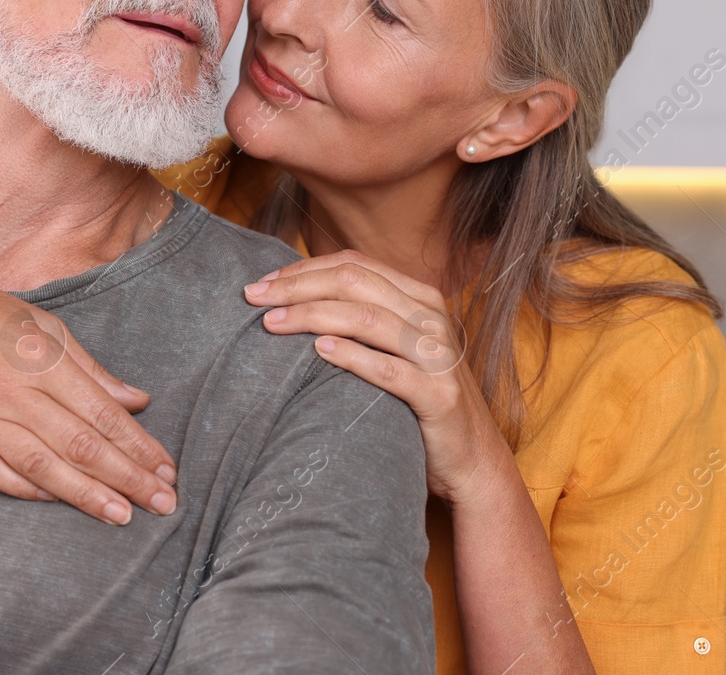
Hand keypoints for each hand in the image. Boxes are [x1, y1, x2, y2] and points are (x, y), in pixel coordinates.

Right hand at [0, 294, 178, 525]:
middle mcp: (18, 394)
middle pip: (82, 447)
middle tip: (163, 503)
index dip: (139, 447)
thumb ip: (91, 369)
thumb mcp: (44, 326)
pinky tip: (59, 500)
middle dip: (128, 478)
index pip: (104, 415)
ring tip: (121, 515)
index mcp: (45, 362)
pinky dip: (29, 490)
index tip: (167, 469)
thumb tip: (137, 401)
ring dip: (86, 495)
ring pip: (44, 468)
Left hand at [245, 251, 510, 504]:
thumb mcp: (395, 348)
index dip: (304, 268)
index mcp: (420, 297)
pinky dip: (352, 355)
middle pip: (356, 284)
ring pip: (369, 319)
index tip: (262, 282)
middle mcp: (431, 318)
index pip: (355, 265)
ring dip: (314, 316)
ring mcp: (439, 356)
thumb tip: (292, 298)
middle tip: (254, 298)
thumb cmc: (418, 401)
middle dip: (298, 286)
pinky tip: (318, 351)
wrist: (472, 460)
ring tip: (272, 323)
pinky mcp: (440, 396)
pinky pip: (391, 369)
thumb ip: (362, 319)